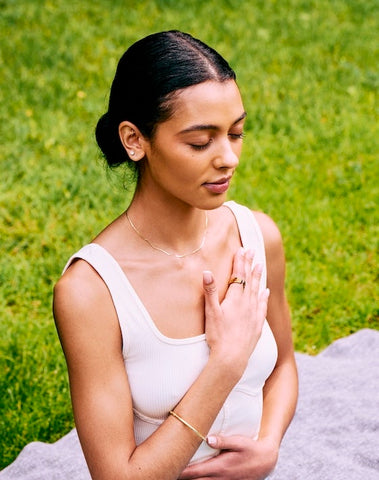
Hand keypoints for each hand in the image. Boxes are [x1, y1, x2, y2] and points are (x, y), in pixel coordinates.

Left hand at [178, 435, 277, 479]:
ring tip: (176, 474)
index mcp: (220, 466)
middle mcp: (219, 478)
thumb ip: (224, 440)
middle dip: (181, 476)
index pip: (195, 471)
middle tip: (167, 471)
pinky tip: (193, 477)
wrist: (265, 462)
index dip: (181, 471)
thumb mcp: (239, 442)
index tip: (169, 467)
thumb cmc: (251, 449)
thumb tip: (208, 439)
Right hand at [203, 248, 268, 376]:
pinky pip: (262, 306)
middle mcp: (247, 304)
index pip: (238, 275)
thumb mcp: (211, 312)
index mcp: (235, 299)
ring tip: (260, 265)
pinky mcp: (257, 325)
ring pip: (257, 290)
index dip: (240, 262)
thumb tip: (207, 272)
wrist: (232, 358)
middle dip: (250, 264)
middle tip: (252, 252)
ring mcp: (254, 314)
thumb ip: (210, 291)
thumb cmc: (218, 336)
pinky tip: (265, 291)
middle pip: (249, 280)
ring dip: (257, 277)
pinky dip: (264, 296)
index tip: (242, 250)